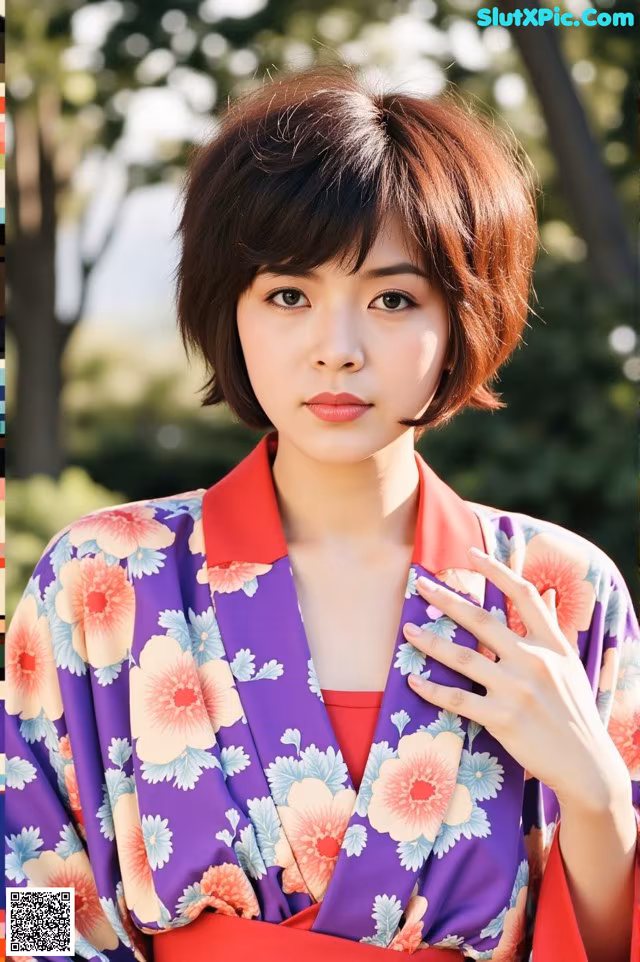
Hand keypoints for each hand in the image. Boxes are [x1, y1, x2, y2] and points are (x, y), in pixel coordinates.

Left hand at [403, 547, 629, 811]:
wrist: (585, 763)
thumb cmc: (574, 710)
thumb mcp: (570, 664)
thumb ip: (553, 627)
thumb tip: (547, 592)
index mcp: (552, 644)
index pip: (523, 595)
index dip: (496, 570)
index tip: (471, 554)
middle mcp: (534, 661)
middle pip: (482, 620)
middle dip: (447, 599)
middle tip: (419, 584)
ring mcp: (518, 690)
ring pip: (463, 658)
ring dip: (431, 643)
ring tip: (408, 631)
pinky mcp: (503, 719)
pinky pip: (459, 700)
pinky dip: (433, 689)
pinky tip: (414, 681)